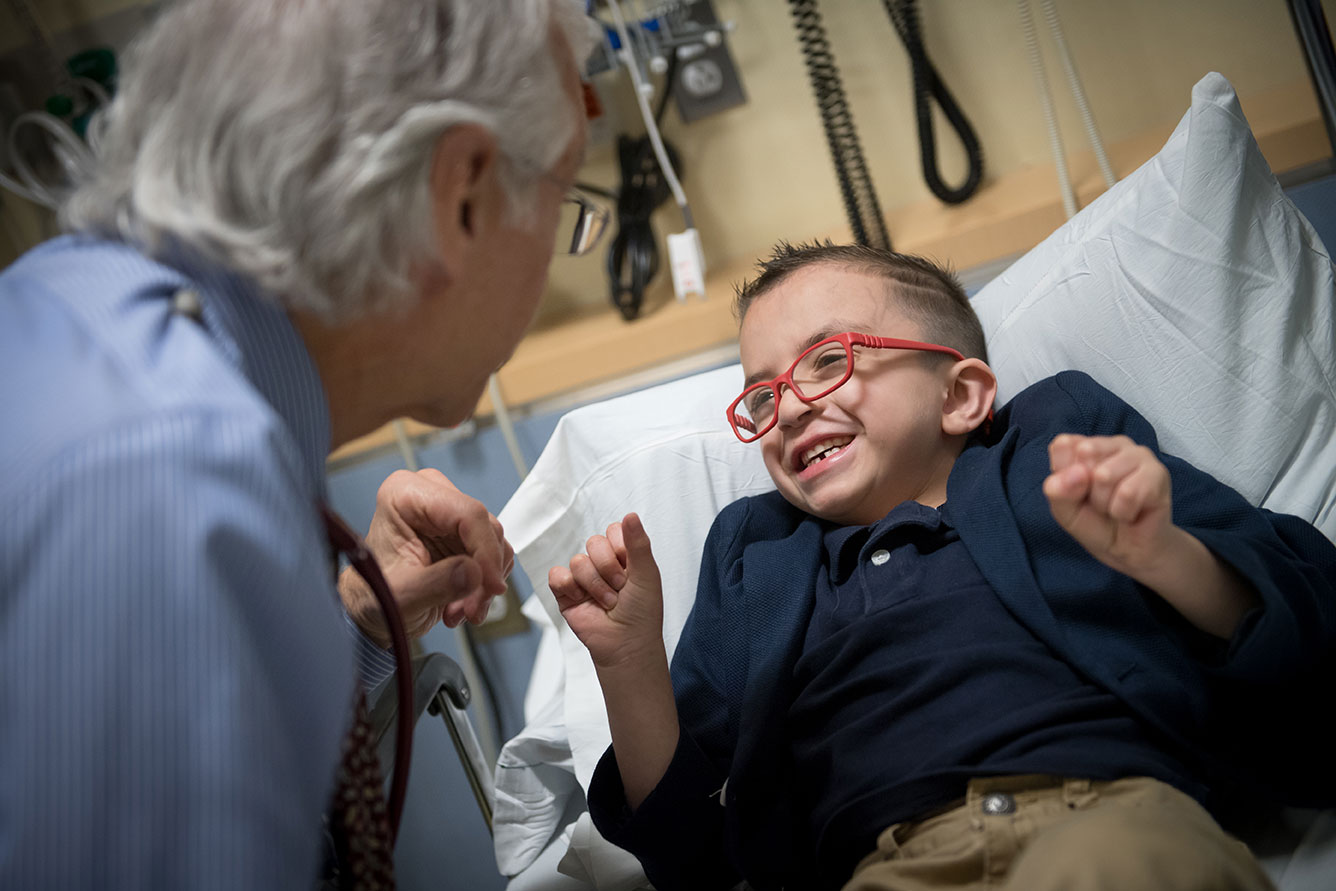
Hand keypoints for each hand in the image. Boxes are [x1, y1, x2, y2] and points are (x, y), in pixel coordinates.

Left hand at [340, 468, 513, 646]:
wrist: (374, 609)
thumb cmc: (374, 597)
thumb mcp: (400, 597)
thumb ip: (435, 584)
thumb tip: (473, 573)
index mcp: (404, 494)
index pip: (468, 513)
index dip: (486, 551)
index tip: (491, 586)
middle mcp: (430, 495)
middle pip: (485, 528)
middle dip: (484, 573)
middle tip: (471, 609)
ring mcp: (449, 513)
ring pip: (494, 543)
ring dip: (484, 584)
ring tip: (458, 610)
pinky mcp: (462, 533)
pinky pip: (494, 554)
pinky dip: (484, 584)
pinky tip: (461, 603)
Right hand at [548, 513, 664, 669]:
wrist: (627, 643)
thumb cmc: (642, 611)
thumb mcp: (647, 574)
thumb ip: (638, 543)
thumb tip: (630, 515)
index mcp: (622, 555)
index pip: (613, 531)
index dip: (621, 549)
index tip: (631, 570)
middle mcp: (601, 563)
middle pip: (594, 543)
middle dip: (609, 569)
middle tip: (620, 589)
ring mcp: (582, 577)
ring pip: (578, 561)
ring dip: (595, 585)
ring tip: (607, 602)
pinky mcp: (564, 592)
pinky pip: (557, 575)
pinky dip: (570, 588)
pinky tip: (582, 600)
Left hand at [1043, 434, 1174, 578]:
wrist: (1128, 550)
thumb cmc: (1095, 523)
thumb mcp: (1064, 510)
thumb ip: (1058, 489)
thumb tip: (1077, 472)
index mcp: (1087, 444)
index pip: (1063, 445)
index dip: (1064, 477)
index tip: (1078, 491)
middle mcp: (1114, 443)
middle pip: (1085, 456)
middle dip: (1087, 490)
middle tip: (1099, 501)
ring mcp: (1139, 455)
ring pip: (1105, 475)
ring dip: (1105, 503)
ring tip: (1115, 507)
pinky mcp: (1159, 473)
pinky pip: (1128, 493)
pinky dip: (1123, 511)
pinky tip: (1131, 513)